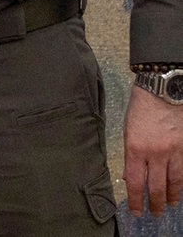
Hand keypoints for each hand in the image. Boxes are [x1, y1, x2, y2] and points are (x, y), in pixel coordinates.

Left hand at [123, 85, 182, 215]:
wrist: (163, 92)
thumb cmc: (140, 109)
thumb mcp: (128, 130)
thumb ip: (131, 154)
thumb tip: (131, 176)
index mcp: (135, 148)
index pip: (135, 182)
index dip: (136, 200)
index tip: (136, 211)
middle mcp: (155, 154)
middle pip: (156, 188)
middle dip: (155, 204)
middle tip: (154, 214)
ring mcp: (173, 153)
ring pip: (174, 184)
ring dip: (171, 198)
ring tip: (168, 206)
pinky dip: (181, 185)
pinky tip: (179, 191)